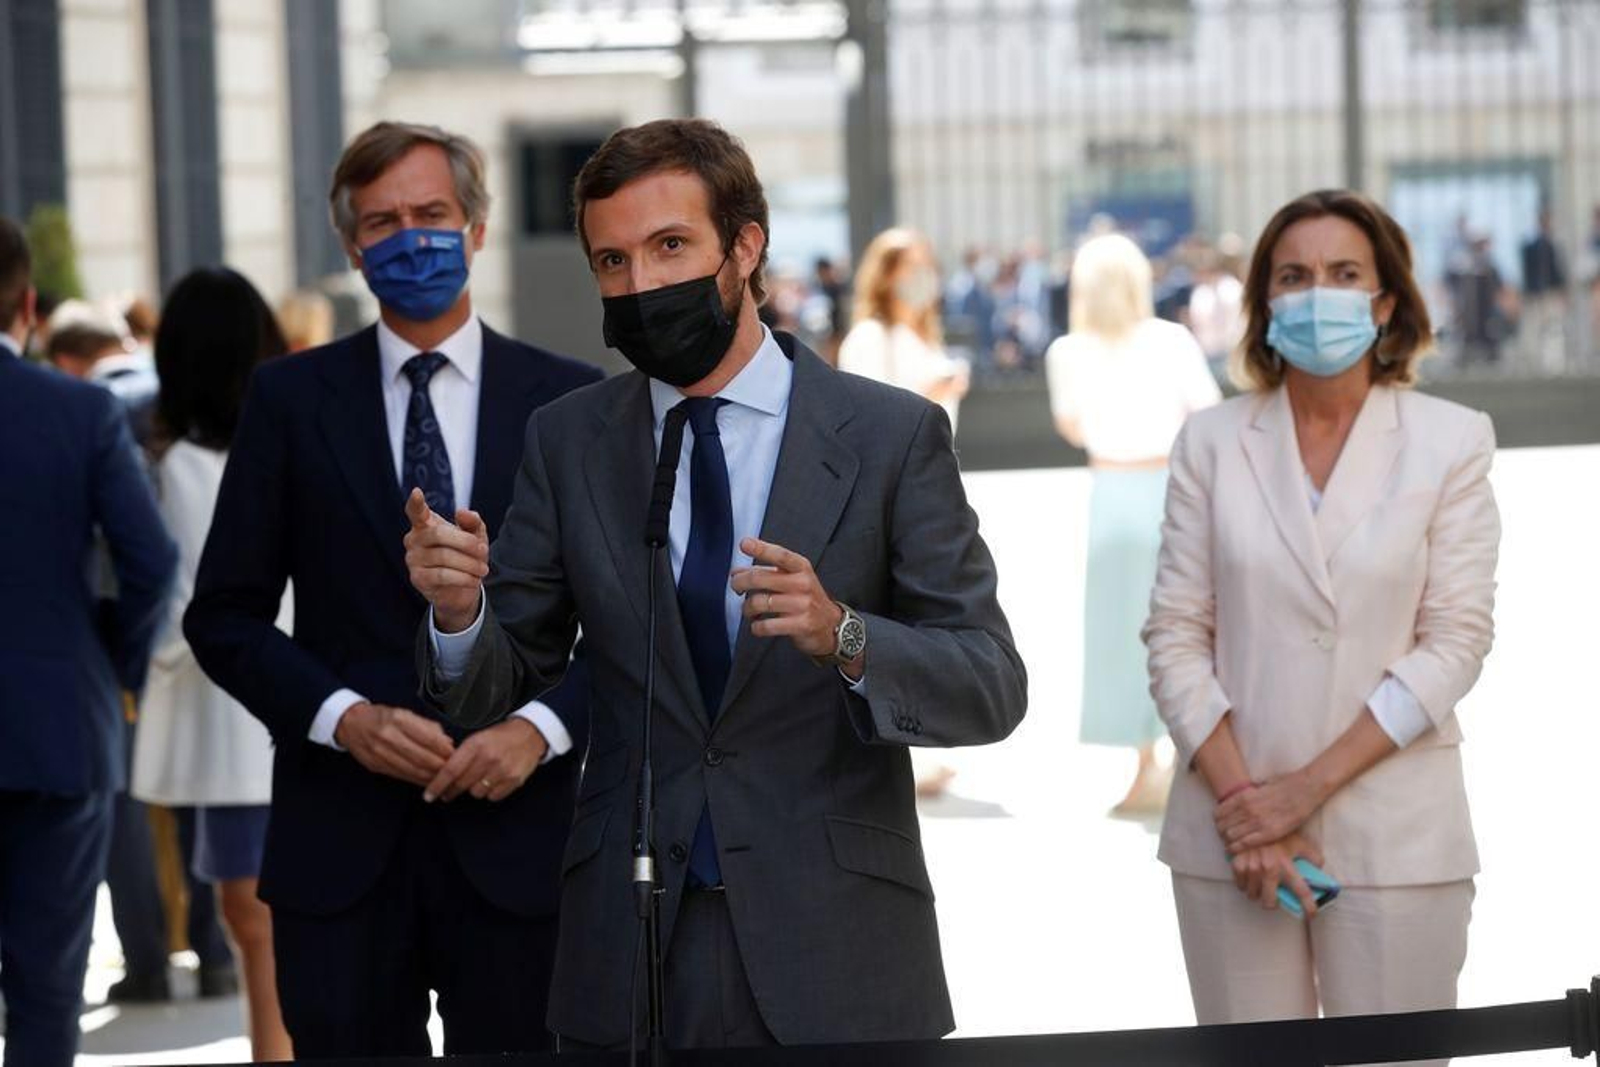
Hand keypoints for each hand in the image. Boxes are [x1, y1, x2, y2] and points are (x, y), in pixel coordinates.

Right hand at [335, 702, 455, 786]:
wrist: (350, 724)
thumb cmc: (381, 717)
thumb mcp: (404, 713)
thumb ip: (427, 726)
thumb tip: (447, 741)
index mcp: (399, 719)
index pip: (429, 738)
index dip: (445, 750)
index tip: (456, 754)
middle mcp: (389, 736)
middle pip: (422, 758)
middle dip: (441, 766)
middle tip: (455, 770)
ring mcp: (381, 753)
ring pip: (413, 770)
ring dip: (431, 777)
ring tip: (445, 778)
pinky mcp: (377, 766)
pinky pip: (403, 776)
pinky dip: (418, 780)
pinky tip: (428, 781)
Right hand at [404, 488, 488, 633]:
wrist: (461, 589)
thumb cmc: (465, 556)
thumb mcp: (474, 537)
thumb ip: (472, 522)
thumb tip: (463, 512)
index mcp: (425, 525)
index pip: (416, 511)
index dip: (416, 503)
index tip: (417, 492)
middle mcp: (414, 540)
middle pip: (439, 534)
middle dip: (467, 543)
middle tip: (484, 551)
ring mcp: (413, 559)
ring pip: (444, 557)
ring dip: (470, 563)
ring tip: (483, 569)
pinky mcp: (418, 578)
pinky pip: (443, 575)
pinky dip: (464, 577)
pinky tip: (473, 580)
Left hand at [423, 717, 547, 802]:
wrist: (531, 734)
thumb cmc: (499, 736)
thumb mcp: (477, 738)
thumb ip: (461, 755)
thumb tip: (440, 774)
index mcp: (476, 744)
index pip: (450, 770)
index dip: (437, 785)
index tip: (428, 796)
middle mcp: (488, 758)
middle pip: (461, 784)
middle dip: (452, 790)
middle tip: (448, 793)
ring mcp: (502, 770)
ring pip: (476, 792)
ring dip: (474, 789)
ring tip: (479, 779)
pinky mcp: (514, 780)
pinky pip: (492, 796)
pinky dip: (490, 792)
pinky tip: (493, 781)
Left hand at [730, 537, 848, 662]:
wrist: (831, 625)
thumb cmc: (806, 599)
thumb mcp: (793, 579)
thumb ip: (766, 573)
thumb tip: (736, 571)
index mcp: (801, 568)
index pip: (780, 555)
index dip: (761, 548)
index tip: (744, 544)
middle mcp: (802, 583)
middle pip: (760, 578)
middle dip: (739, 583)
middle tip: (735, 587)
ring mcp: (802, 605)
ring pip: (759, 603)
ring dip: (746, 609)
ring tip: (748, 611)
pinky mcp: (801, 625)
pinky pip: (766, 625)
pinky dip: (756, 627)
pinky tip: (758, 625)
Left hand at [1215, 770, 1323, 853]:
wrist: (1306, 788)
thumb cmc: (1285, 784)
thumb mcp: (1258, 786)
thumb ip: (1247, 795)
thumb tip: (1238, 801)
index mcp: (1243, 796)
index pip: (1219, 812)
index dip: (1217, 821)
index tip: (1219, 825)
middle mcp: (1247, 809)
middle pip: (1223, 825)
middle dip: (1221, 832)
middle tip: (1224, 837)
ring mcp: (1258, 821)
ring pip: (1232, 836)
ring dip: (1228, 841)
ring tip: (1229, 844)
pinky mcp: (1270, 832)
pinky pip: (1246, 843)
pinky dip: (1238, 847)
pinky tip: (1236, 849)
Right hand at [1230, 831, 1325, 915]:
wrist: (1253, 819)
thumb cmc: (1277, 833)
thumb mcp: (1298, 842)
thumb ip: (1311, 856)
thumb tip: (1320, 866)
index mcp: (1286, 866)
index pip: (1302, 892)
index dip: (1308, 907)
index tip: (1311, 916)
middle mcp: (1269, 870)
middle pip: (1269, 902)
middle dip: (1271, 902)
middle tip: (1272, 896)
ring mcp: (1252, 869)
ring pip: (1253, 895)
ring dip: (1256, 892)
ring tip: (1259, 883)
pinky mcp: (1238, 865)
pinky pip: (1240, 885)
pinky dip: (1244, 883)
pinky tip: (1248, 876)